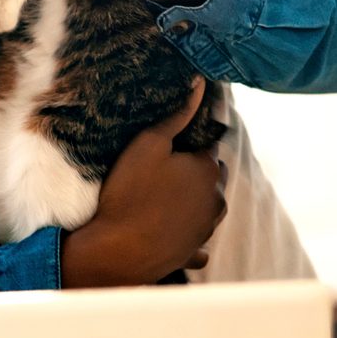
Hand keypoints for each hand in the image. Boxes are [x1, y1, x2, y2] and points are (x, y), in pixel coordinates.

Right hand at [60, 79, 226, 287]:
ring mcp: (207, 229)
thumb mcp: (148, 144)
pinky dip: (190, 234)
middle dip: (197, 171)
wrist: (120, 248)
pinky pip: (199, 241)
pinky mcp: (194, 252)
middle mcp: (216, 200)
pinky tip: (172, 232)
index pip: (208, 146)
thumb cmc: (131, 192)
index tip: (168, 146)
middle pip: (213, 177)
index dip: (188, 143)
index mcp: (209, 170)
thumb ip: (177, 115)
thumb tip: (200, 85)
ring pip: (209, 206)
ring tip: (164, 198)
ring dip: (195, 200)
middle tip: (164, 170)